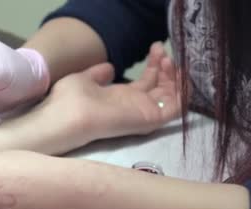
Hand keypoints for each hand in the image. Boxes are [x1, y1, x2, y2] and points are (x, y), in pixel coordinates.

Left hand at [36, 42, 179, 142]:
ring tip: (169, 59)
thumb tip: (109, 68)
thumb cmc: (70, 99)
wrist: (68, 115)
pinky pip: (175, 109)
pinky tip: (181, 75)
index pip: (146, 82)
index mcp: (120, 98)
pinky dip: (183, 94)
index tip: (155, 47)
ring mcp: (143, 113)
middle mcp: (134, 106)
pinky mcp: (149, 120)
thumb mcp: (84, 80)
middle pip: (161, 87)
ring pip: (171, 97)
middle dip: (166, 67)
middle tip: (162, 50)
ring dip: (175, 78)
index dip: (154, 64)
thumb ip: (99, 75)